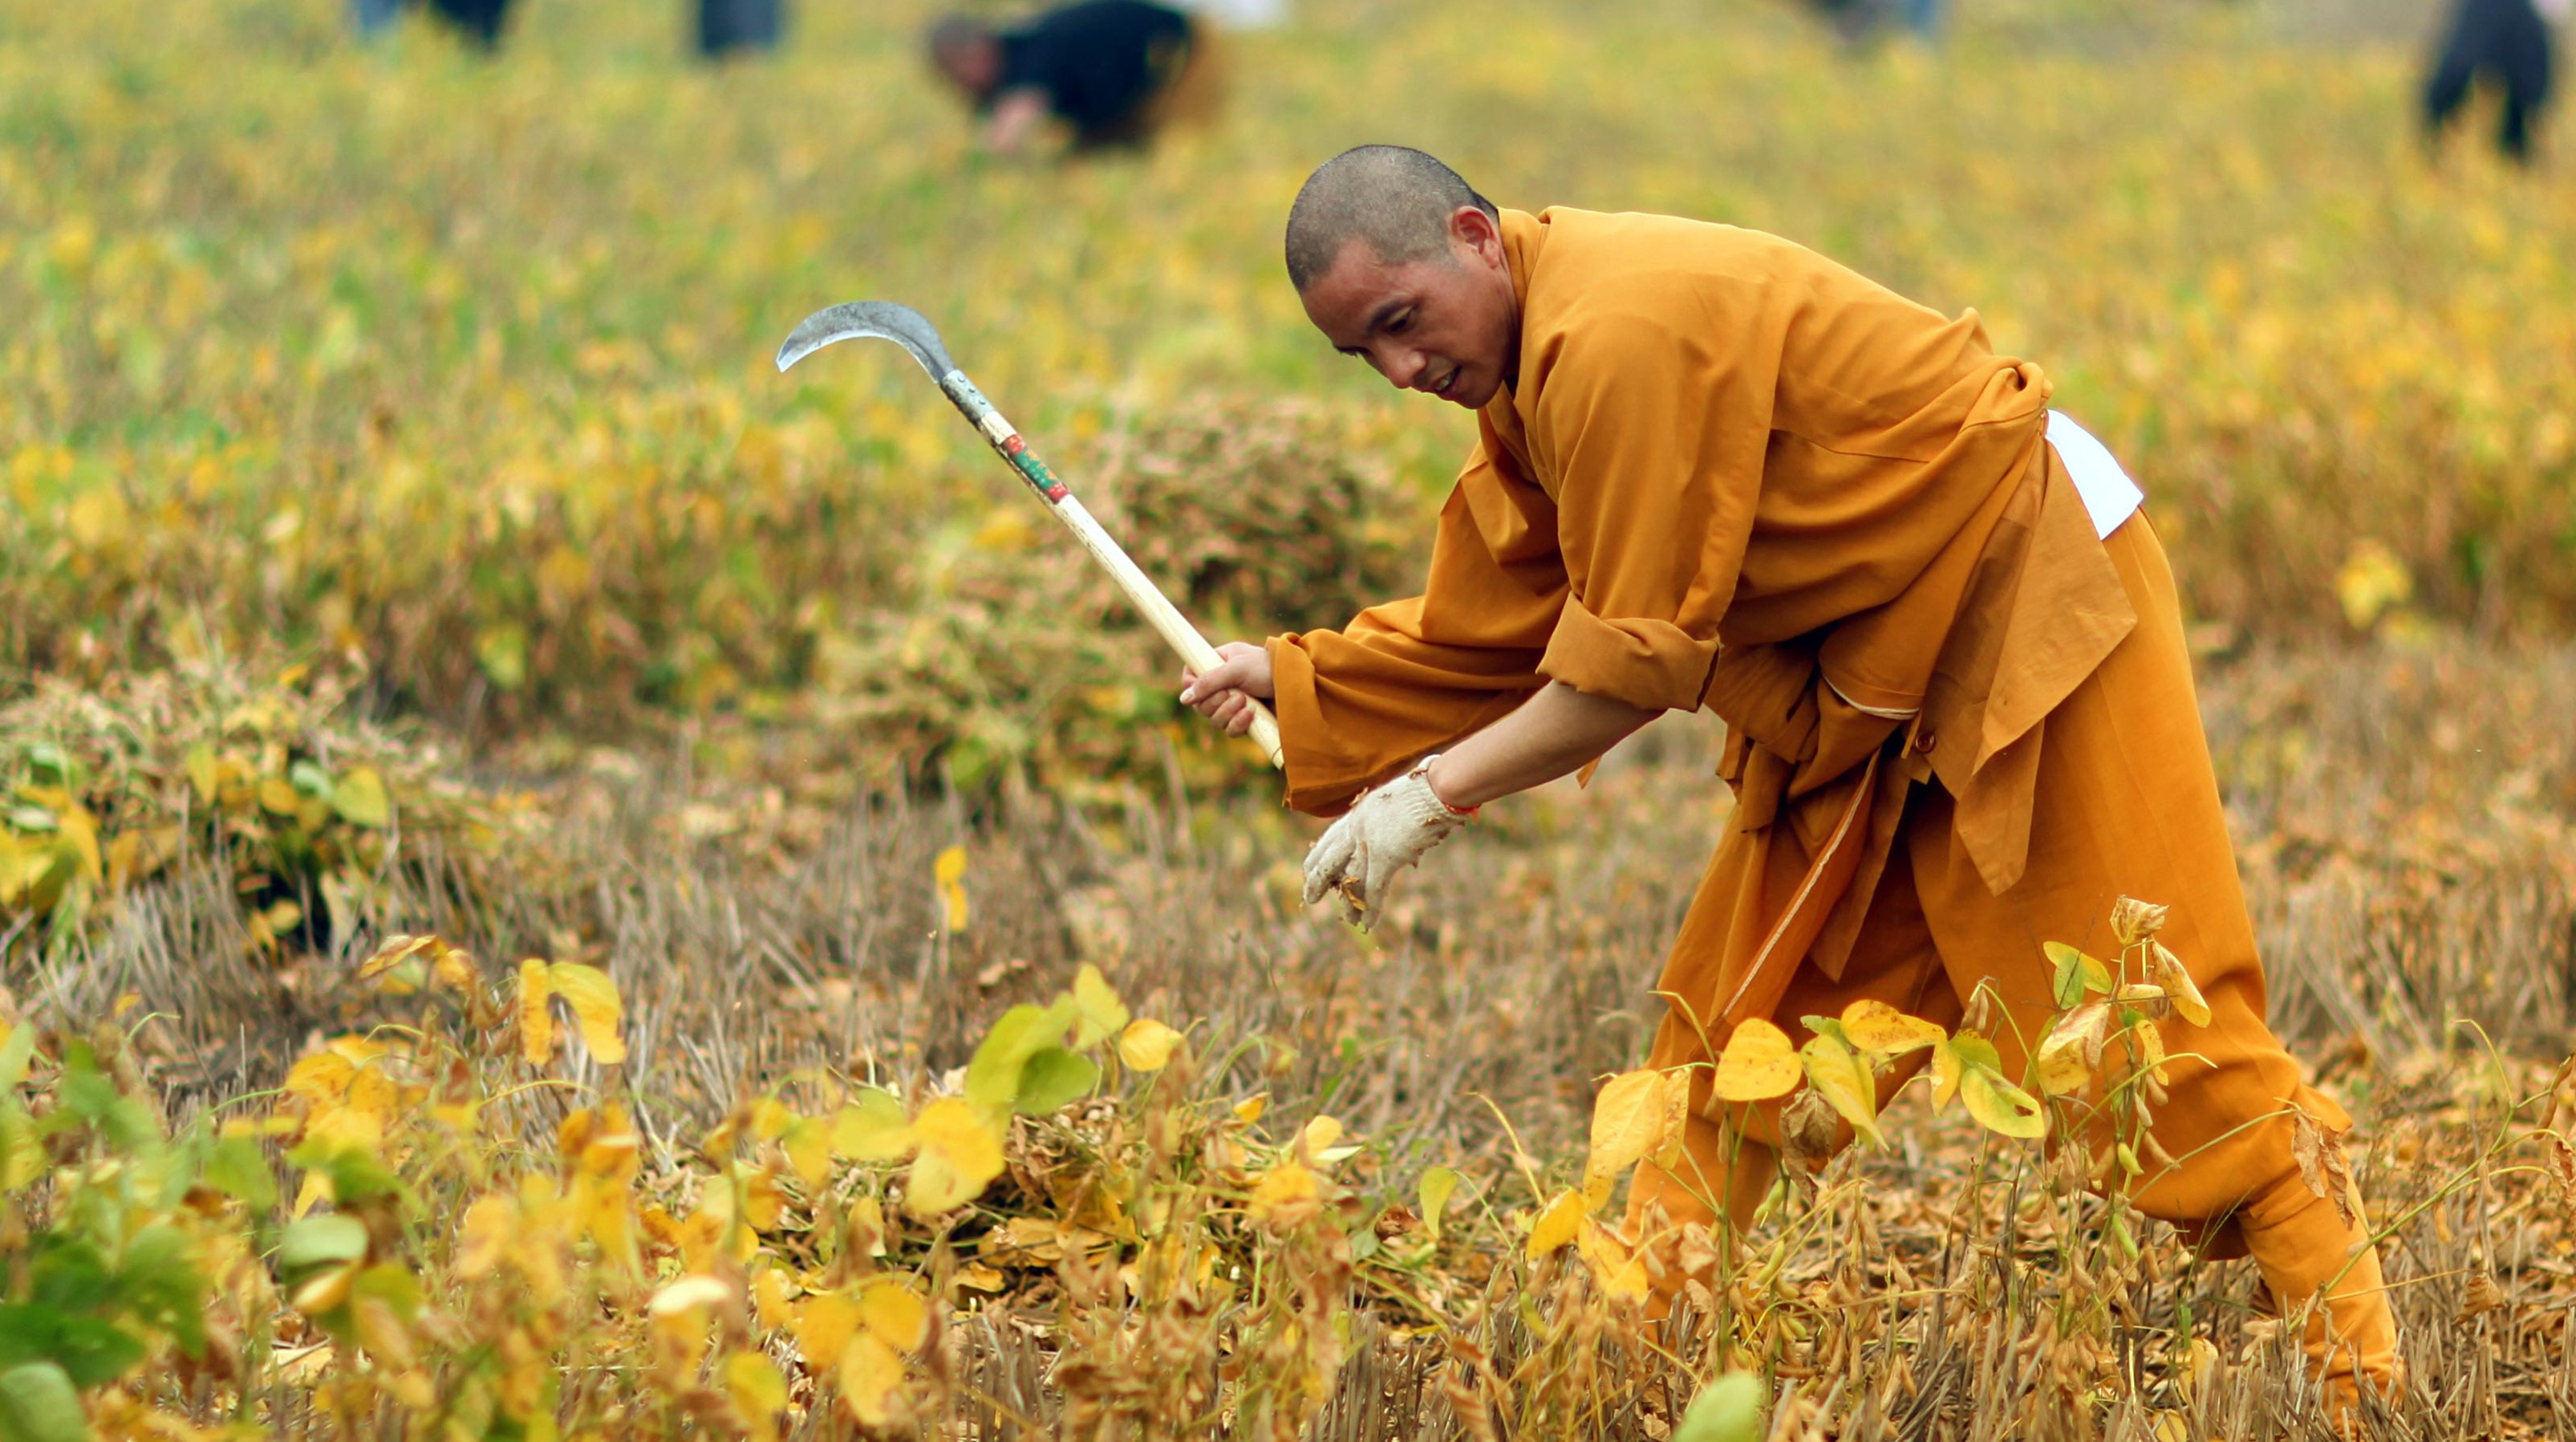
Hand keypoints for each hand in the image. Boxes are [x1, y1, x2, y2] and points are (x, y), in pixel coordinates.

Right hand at [1179, 641, 1273, 737]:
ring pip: (1214, 719)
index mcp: (1218, 663)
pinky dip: (1238, 724)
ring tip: (1246, 702)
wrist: (1300, 684)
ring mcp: (1233, 703)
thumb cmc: (1268, 668)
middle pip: (1200, 703)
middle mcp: (1223, 683)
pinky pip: (1230, 730)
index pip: (1190, 676)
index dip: (1190, 686)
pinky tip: (1251, 715)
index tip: (1199, 689)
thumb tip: (1184, 700)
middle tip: (1234, 695)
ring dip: (1227, 713)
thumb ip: (1209, 682)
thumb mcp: (1237, 669)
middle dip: (1215, 703)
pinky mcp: (1245, 719)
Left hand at [1301, 759, 1469, 930]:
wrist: (1437, 789)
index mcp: (1360, 812)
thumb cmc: (1427, 789)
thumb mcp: (1399, 801)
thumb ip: (1390, 819)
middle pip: (1330, 859)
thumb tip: (1400, 835)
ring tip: (1349, 919)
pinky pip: (1374, 888)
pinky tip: (1367, 923)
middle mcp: (1358, 827)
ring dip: (1351, 902)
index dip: (1319, 855)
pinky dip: (1371, 908)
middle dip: (1318, 880)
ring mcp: (1369, 841)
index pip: (1330, 837)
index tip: (1308, 868)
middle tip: (1309, 897)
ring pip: (1352, 880)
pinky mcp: (1386, 856)